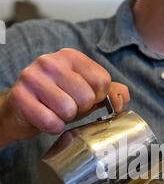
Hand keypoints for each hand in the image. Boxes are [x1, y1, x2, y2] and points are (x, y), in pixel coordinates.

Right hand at [0, 48, 129, 144]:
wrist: (22, 110)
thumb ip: (108, 92)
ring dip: (65, 119)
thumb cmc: (56, 100)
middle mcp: (50, 62)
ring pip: (68, 110)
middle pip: (87, 97)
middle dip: (80, 110)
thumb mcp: (85, 92)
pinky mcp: (20, 97)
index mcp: (70, 56)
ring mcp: (33, 77)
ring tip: (55, 112)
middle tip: (67, 107)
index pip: (102, 80)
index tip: (84, 99)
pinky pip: (51, 122)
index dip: (97, 98)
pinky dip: (52, 127)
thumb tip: (123, 97)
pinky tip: (45, 118)